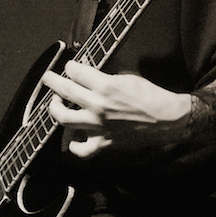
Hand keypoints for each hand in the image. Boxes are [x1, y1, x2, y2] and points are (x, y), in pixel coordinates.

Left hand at [42, 61, 190, 158]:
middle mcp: (98, 106)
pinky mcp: (103, 143)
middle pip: (64, 91)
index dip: (70, 66)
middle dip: (52, 81)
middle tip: (48, 78)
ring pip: (63, 119)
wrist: (167, 119)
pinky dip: (74, 146)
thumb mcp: (127, 78)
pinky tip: (74, 139)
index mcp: (106, 86)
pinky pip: (81, 149)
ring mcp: (98, 126)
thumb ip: (105, 78)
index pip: (76, 72)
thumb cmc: (151, 96)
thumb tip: (89, 77)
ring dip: (56, 109)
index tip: (69, 66)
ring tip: (57, 104)